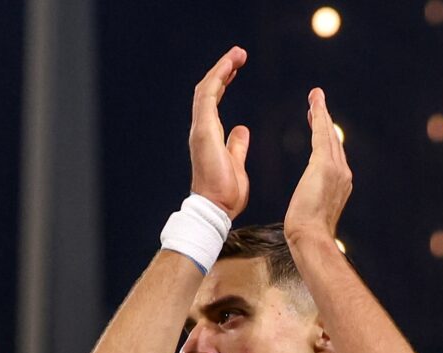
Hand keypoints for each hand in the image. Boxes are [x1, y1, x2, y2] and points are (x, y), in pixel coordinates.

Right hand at [189, 48, 250, 217]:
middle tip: (238, 54)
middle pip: (208, 90)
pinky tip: (229, 66)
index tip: (235, 68)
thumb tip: (241, 130)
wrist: (215, 208)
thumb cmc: (226, 193)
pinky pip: (208, 97)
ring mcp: (200, 129)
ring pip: (206, 89)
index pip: (213, 100)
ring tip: (236, 54)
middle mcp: (201, 128)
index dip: (223, 81)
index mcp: (209, 135)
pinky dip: (218, 78)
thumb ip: (237, 146)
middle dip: (222, 70)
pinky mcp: (203, 130)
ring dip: (221, 69)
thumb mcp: (236, 163)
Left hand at [283, 87, 350, 247]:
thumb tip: (307, 204)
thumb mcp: (311, 214)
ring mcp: (337, 169)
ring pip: (328, 135)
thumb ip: (312, 202)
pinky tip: (314, 105)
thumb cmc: (306, 233)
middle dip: (325, 121)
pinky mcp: (324, 165)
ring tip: (315, 97)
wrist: (311, 237)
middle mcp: (344, 174)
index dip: (326, 139)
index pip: (333, 156)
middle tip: (317, 104)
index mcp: (341, 186)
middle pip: (334, 141)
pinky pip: (321, 135)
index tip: (318, 125)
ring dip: (322, 113)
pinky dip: (318, 117)